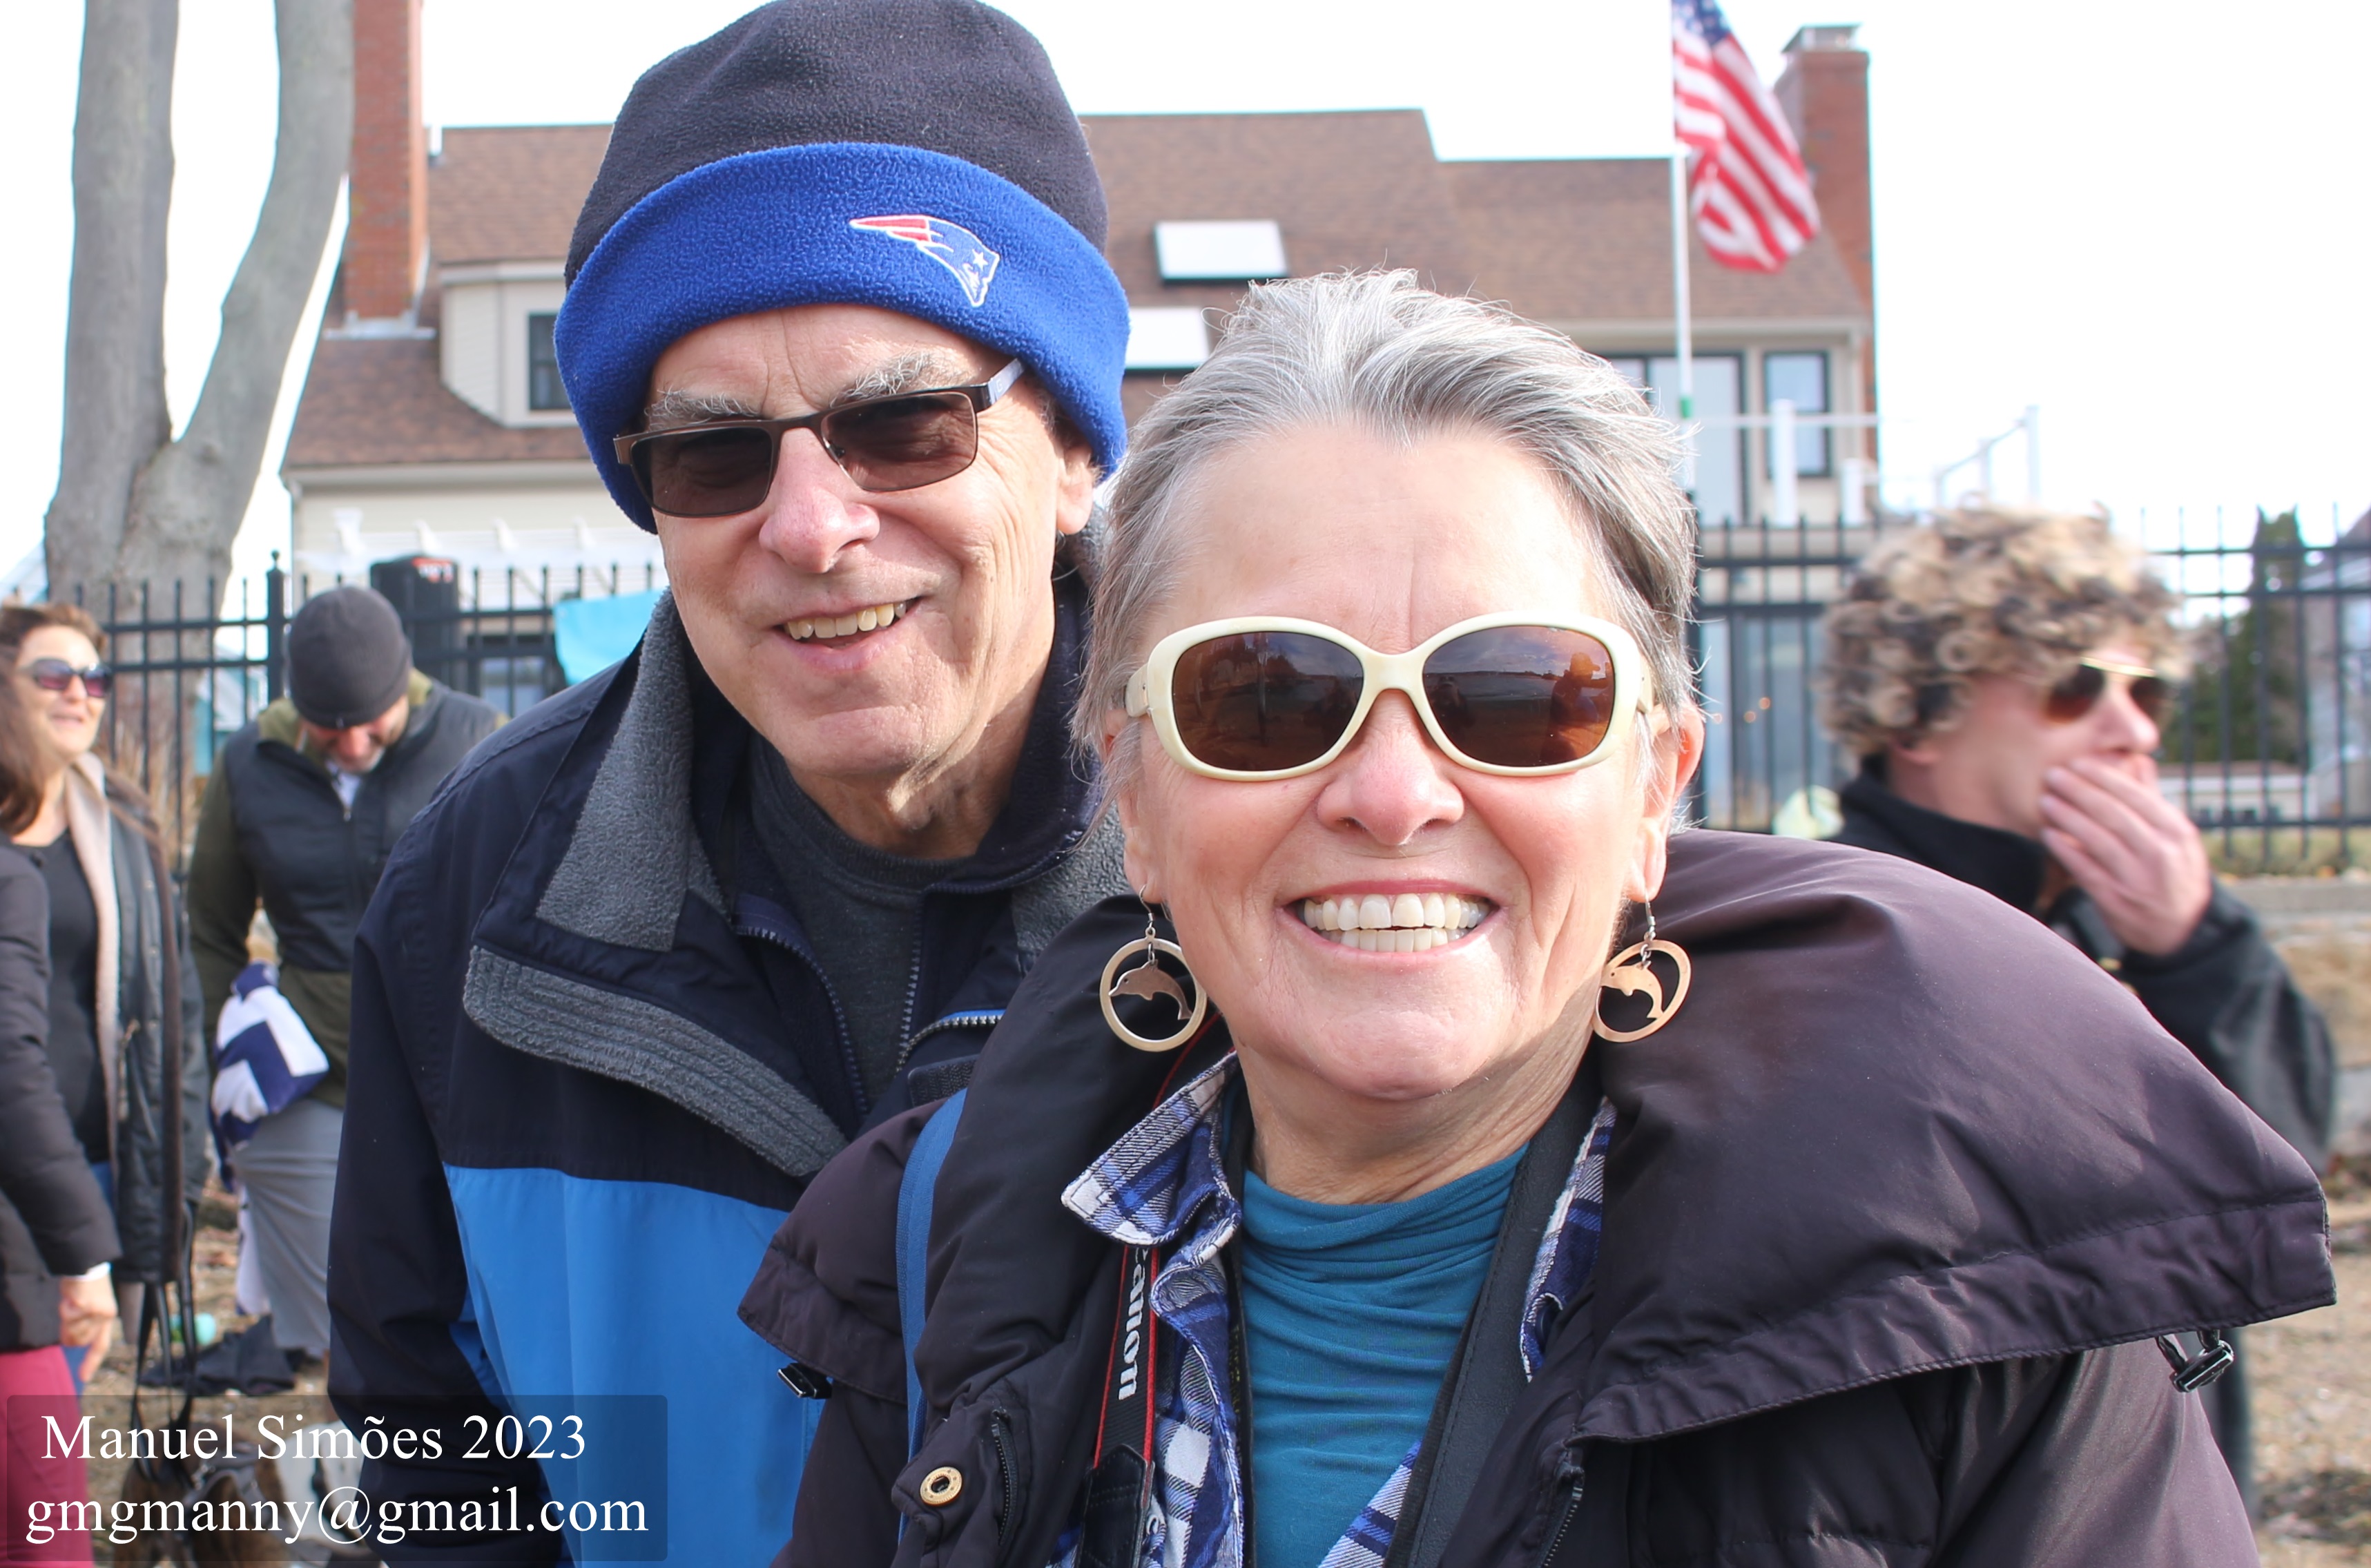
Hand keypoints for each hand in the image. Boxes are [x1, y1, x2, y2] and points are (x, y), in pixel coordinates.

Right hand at [58, 1274, 117, 1368]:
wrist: (87, 1263)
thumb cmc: (85, 1285)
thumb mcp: (89, 1305)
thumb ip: (85, 1323)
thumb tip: (71, 1342)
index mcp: (108, 1317)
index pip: (101, 1345)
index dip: (91, 1362)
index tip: (83, 1377)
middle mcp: (105, 1317)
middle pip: (79, 1341)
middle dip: (68, 1332)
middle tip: (69, 1312)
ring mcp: (97, 1312)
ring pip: (71, 1331)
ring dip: (66, 1319)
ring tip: (72, 1302)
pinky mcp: (86, 1307)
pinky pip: (66, 1317)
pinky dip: (64, 1307)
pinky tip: (70, 1297)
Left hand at [2038, 756, 2213, 956]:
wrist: (2183, 930)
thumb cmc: (2175, 873)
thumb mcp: (2178, 838)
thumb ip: (2155, 800)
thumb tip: (2140, 761)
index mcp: (2176, 832)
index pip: (2136, 796)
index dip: (2103, 777)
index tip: (2078, 762)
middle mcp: (2159, 853)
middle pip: (2113, 814)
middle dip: (2079, 791)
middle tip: (2053, 774)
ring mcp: (2137, 878)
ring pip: (2097, 839)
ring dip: (2068, 816)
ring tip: (2046, 800)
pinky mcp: (2116, 900)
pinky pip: (2086, 870)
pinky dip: (2065, 850)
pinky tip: (2048, 834)